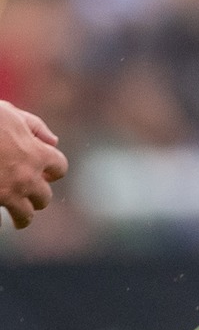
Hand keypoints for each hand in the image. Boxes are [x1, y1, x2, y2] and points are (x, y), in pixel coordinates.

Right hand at [0, 104, 67, 228]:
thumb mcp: (11, 113)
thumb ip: (35, 126)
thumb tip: (54, 142)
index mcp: (36, 154)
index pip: (59, 168)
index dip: (52, 169)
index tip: (44, 170)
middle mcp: (26, 178)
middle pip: (44, 198)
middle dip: (37, 196)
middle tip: (27, 194)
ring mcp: (7, 194)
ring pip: (25, 217)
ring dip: (21, 216)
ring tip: (16, 217)